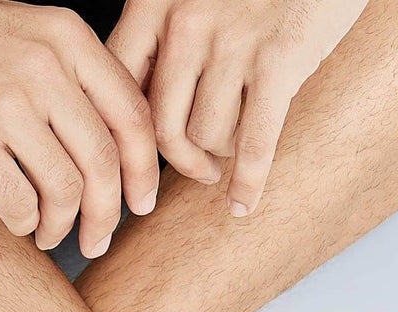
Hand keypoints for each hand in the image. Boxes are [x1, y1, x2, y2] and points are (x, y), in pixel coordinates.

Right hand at [0, 0, 159, 256]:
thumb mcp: (19, 30)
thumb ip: (63, 73)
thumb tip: (98, 142)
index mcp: (65, 37)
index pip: (131, 115)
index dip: (143, 171)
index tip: (141, 204)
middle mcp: (44, 67)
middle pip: (103, 162)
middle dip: (107, 215)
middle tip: (97, 241)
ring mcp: (5, 103)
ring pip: (65, 189)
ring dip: (63, 226)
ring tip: (50, 235)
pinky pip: (19, 202)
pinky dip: (25, 225)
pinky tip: (18, 224)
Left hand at [107, 0, 366, 213]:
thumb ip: (163, 40)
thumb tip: (141, 117)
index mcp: (154, 2)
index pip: (117, 90)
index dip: (122, 141)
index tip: (130, 171)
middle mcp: (186, 20)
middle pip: (161, 128)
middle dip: (178, 164)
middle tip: (197, 170)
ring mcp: (233, 40)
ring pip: (206, 136)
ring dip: (218, 159)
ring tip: (229, 157)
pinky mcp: (280, 59)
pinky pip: (254, 142)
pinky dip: (248, 182)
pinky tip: (242, 204)